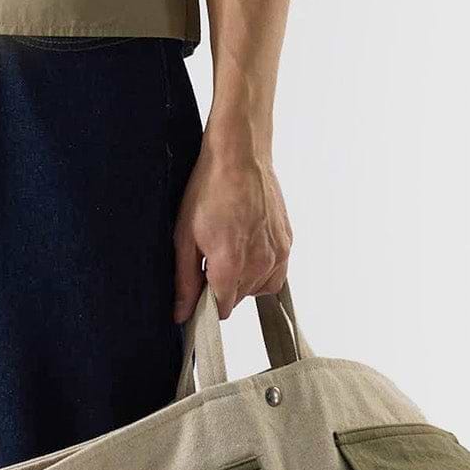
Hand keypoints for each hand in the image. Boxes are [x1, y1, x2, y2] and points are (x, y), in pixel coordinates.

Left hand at [171, 121, 292, 323]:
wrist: (240, 156)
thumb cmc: (209, 188)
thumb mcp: (184, 236)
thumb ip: (185, 281)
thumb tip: (182, 313)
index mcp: (231, 264)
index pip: (221, 309)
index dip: (205, 303)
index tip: (198, 288)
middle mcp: (259, 263)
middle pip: (238, 299)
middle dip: (221, 288)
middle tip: (209, 256)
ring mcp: (278, 253)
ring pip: (258, 289)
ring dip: (242, 280)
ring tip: (229, 248)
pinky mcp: (287, 243)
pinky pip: (276, 274)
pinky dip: (261, 270)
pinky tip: (247, 248)